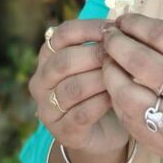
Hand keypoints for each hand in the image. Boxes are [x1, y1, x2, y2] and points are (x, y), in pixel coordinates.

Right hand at [28, 18, 129, 157]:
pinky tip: (116, 97)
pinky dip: (101, 103)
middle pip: (63, 61)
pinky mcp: (61, 131)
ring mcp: (47, 108)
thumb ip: (102, 45)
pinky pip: (81, 113)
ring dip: (100, 80)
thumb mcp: (98, 63)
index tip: (114, 29)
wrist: (104, 133)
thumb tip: (119, 28)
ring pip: (72, 88)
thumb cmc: (101, 89)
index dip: (89, 28)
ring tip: (121, 76)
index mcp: (48, 57)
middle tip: (120, 55)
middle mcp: (41, 81)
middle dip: (95, 55)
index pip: (62, 34)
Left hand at [101, 13, 162, 162]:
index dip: (138, 24)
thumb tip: (141, 30)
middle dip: (118, 43)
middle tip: (109, 33)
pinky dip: (119, 98)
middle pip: (141, 62)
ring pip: (127, 92)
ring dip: (111, 71)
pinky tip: (116, 86)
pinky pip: (130, 118)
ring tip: (107, 58)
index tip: (125, 19)